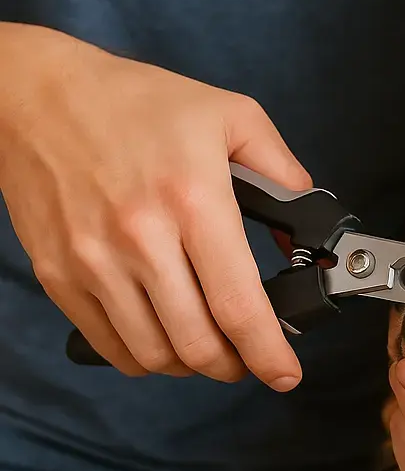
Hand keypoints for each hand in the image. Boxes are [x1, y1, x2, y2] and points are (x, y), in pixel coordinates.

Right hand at [0, 23, 309, 388]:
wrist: (39, 95)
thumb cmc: (139, 102)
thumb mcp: (233, 116)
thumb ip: (282, 172)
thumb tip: (300, 230)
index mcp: (194, 199)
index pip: (238, 303)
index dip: (268, 352)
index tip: (286, 375)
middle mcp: (141, 238)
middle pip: (196, 343)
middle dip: (234, 366)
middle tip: (250, 359)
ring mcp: (93, 262)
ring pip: (153, 354)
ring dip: (191, 364)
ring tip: (210, 347)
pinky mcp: (58, 275)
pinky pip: (108, 343)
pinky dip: (144, 356)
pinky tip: (165, 337)